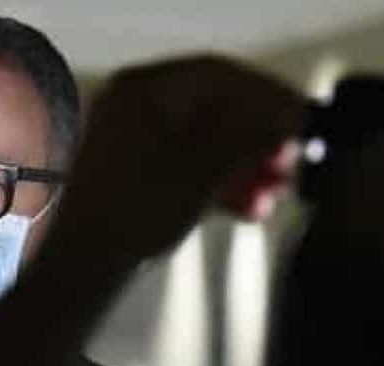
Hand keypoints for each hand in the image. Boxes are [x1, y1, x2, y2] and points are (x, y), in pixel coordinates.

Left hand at [45, 55, 305, 266]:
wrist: (84, 271)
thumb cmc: (135, 213)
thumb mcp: (206, 168)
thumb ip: (251, 136)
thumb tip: (287, 118)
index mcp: (141, 90)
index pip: (219, 75)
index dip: (266, 96)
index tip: (299, 117)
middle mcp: (131, 109)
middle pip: (213, 112)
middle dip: (257, 140)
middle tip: (292, 160)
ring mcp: (129, 146)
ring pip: (203, 147)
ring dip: (245, 168)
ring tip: (277, 193)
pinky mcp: (132, 183)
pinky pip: (185, 172)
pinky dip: (219, 187)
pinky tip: (251, 210)